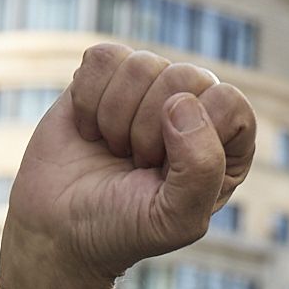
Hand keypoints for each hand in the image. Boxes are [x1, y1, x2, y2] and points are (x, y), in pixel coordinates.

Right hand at [0, 44, 256, 288]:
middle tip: (135, 163)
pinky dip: (87, 100)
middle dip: (147, 129)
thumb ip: (202, 169)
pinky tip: (90, 130)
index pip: (228, 103)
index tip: (162, 171)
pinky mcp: (105, 76)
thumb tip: (181, 102)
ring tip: (113, 149)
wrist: (59, 231)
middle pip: (184, 77)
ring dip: (115, 118)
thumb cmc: (124, 229)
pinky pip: (102, 58)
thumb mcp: (176, 220)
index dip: (191, 136)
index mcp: (226, 144)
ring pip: (140, 65)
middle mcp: (194, 109)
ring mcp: (148, 88)